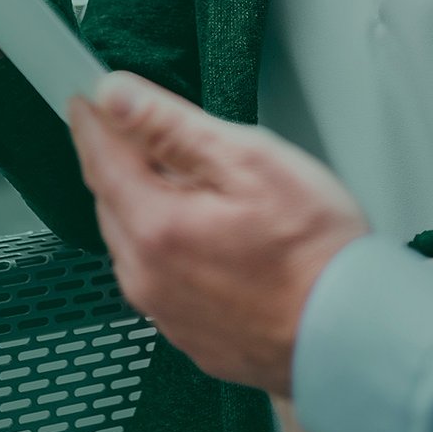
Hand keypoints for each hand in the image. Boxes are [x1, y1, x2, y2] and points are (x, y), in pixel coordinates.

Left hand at [68, 70, 369, 396]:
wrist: (346, 329)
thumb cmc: (313, 248)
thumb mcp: (250, 160)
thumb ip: (174, 126)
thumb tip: (117, 98)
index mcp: (156, 226)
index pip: (102, 160)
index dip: (93, 123)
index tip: (86, 100)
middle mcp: (147, 276)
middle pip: (113, 202)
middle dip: (120, 162)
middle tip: (137, 131)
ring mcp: (166, 311)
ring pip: (133, 242)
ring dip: (145, 205)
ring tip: (190, 182)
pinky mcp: (190, 334)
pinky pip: (159, 278)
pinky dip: (169, 247)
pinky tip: (210, 236)